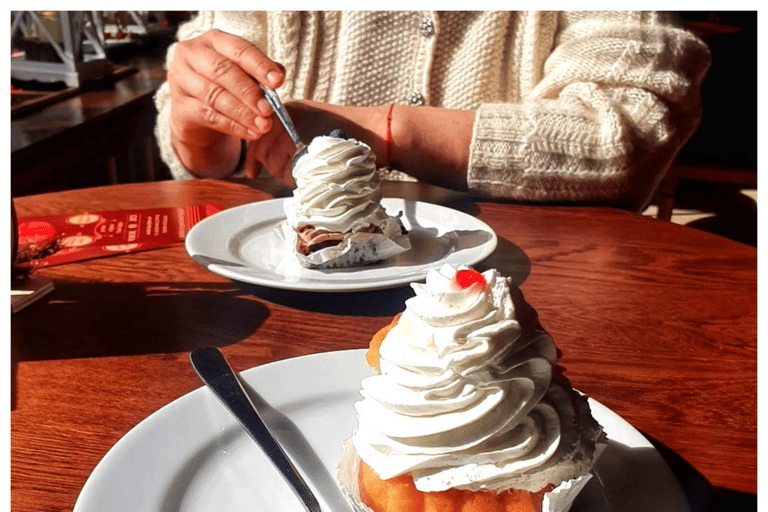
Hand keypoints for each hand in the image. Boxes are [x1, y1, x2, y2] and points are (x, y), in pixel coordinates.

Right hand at [167, 29, 284, 176]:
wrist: (198, 114)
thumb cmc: (226, 87)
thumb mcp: (244, 75)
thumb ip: (260, 73)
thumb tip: (279, 74)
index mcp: (213, 41)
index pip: (238, 49)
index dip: (259, 65)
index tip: (278, 81)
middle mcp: (192, 55)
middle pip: (223, 71)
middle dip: (249, 92)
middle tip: (268, 110)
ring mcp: (181, 80)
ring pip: (215, 96)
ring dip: (243, 113)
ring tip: (263, 125)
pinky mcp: (180, 107)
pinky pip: (208, 116)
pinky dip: (233, 126)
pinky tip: (250, 132)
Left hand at [243, 101, 389, 187]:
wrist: (377, 132)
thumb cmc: (351, 133)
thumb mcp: (313, 126)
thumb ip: (289, 137)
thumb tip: (268, 158)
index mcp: (288, 109)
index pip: (258, 134)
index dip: (254, 157)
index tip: (254, 170)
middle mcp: (288, 114)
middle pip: (263, 150)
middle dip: (272, 168)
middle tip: (287, 176)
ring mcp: (297, 128)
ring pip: (275, 161)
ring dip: (285, 175)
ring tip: (302, 175)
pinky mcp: (306, 143)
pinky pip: (289, 168)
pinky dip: (297, 178)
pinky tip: (309, 176)